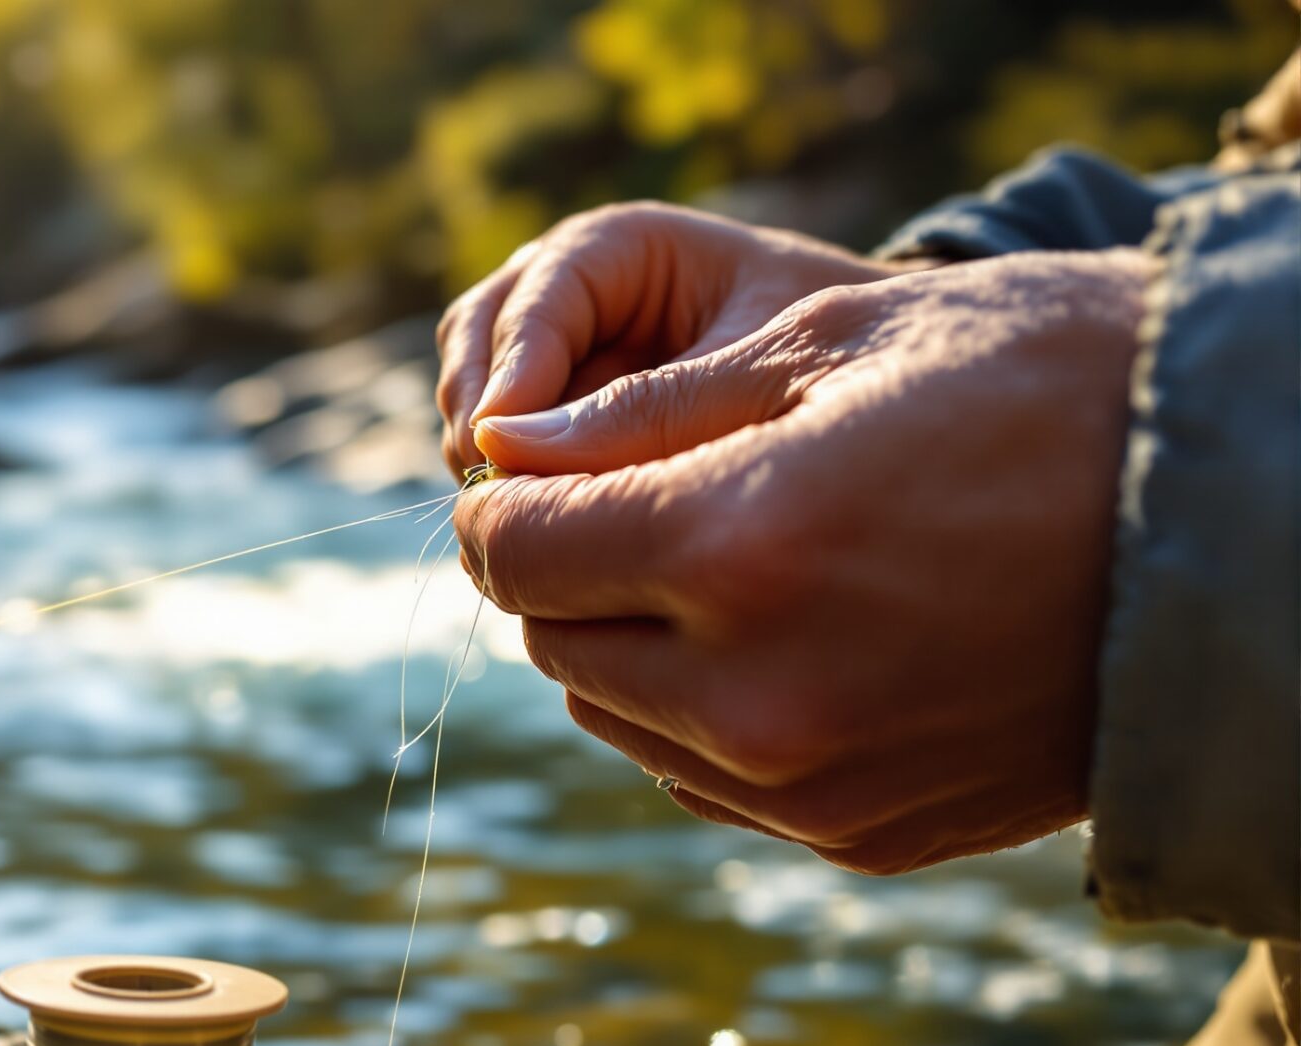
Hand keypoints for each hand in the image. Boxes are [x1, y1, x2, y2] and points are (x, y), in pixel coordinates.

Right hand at [435, 202, 922, 472]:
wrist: (851, 385)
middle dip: (481, 415)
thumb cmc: (820, 355)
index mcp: (620, 247)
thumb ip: (650, 409)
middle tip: (502, 489)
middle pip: (475, 338)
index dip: (514, 372)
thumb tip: (532, 468)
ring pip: (468, 391)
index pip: (536, 299)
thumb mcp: (749, 371)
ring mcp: (545, 347)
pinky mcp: (543, 409)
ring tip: (525, 513)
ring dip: (484, 452)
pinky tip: (542, 525)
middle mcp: (564, 286)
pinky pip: (494, 442)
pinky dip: (507, 480)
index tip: (503, 445)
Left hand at [451, 250, 1153, 873]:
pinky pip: (705, 779)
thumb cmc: (1054, 388)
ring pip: (618, 718)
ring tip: (731, 563)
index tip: (531, 469)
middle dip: (568, 567)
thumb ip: (641, 417)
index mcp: (738, 554)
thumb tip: (501, 454)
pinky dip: (704, 713)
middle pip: (553, 640)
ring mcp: (810, 787)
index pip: (514, 550)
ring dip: (631, 644)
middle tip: (640, 500)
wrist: (1252, 526)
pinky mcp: (860, 837)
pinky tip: (790, 638)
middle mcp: (757, 697)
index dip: (505, 501)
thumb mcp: (835, 349)